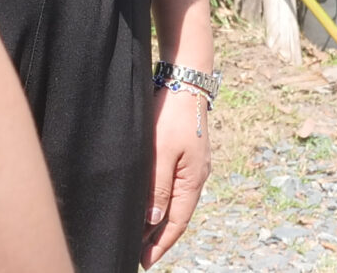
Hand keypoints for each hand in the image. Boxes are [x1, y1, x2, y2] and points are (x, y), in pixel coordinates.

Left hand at [140, 86, 210, 266]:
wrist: (185, 81)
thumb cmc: (171, 116)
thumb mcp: (160, 153)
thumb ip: (158, 187)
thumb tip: (154, 219)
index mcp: (193, 180)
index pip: (177, 222)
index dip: (161, 243)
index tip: (145, 261)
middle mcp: (197, 176)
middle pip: (178, 216)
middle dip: (159, 237)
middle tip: (139, 254)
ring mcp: (194, 165)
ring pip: (176, 202)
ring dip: (160, 220)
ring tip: (141, 235)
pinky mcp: (188, 154)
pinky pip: (176, 187)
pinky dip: (163, 202)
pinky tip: (152, 204)